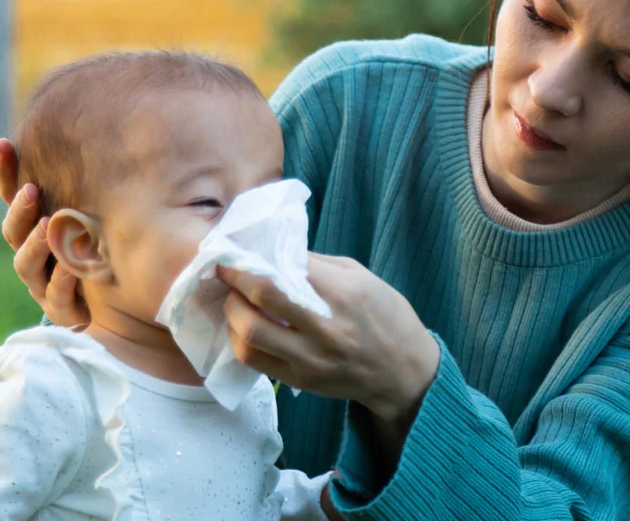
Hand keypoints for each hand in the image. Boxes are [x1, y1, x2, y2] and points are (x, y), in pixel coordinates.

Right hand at [0, 138, 88, 326]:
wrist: (120, 304)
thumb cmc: (105, 249)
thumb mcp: (100, 212)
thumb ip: (91, 184)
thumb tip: (100, 133)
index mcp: (35, 228)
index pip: (12, 197)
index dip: (6, 172)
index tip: (4, 143)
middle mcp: (33, 255)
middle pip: (13, 232)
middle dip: (20, 211)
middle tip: (30, 190)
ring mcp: (43, 284)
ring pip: (26, 265)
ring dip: (35, 245)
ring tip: (46, 227)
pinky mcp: (63, 310)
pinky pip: (57, 297)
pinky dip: (63, 282)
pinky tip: (72, 270)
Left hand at [218, 255, 439, 436]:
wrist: (404, 372)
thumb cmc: (386, 316)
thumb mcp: (361, 277)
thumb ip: (317, 264)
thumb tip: (273, 253)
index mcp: (343, 294)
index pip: (284, 269)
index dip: (252, 258)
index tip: (234, 250)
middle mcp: (325, 327)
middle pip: (261, 298)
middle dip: (234, 280)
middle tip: (225, 270)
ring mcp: (311, 359)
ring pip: (250, 334)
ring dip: (232, 312)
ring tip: (232, 300)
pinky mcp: (301, 380)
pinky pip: (255, 361)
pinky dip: (240, 340)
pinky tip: (241, 327)